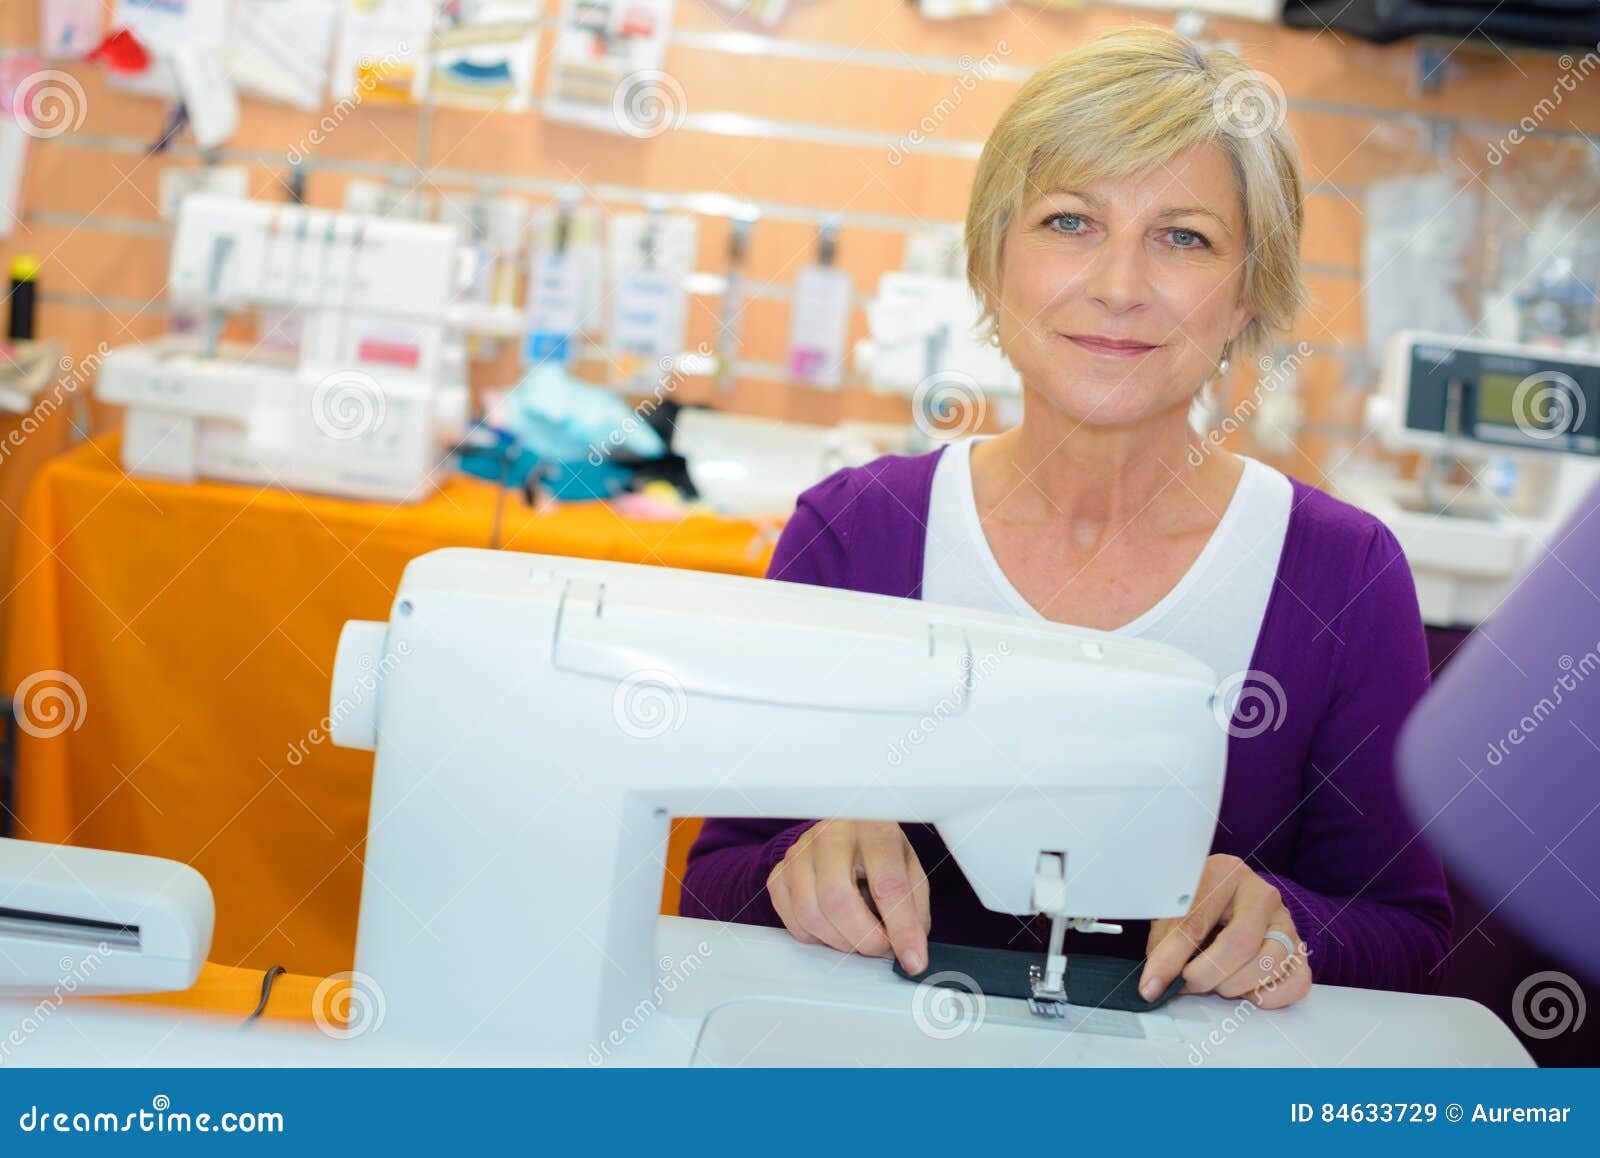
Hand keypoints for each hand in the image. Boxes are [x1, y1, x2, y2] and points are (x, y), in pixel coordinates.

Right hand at [766, 820, 931, 973]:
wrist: (844, 829)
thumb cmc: (879, 850)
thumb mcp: (909, 869)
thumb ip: (914, 910)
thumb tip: (911, 954)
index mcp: (873, 828)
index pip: (887, 885)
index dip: (902, 929)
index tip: (912, 959)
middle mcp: (831, 835)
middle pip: (838, 901)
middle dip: (865, 939)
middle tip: (881, 946)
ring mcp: (800, 852)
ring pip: (811, 915)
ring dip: (840, 942)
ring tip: (859, 935)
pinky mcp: (780, 872)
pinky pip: (792, 920)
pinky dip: (815, 936)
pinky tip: (834, 926)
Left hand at [1140, 854, 1311, 1009]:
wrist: (1231, 901)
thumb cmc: (1199, 904)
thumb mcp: (1174, 913)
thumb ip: (1164, 943)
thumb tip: (1155, 983)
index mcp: (1224, 873)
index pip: (1196, 920)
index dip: (1171, 958)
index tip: (1153, 983)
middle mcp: (1261, 894)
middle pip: (1240, 943)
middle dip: (1207, 975)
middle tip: (1188, 984)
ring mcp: (1285, 922)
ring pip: (1269, 964)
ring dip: (1234, 986)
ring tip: (1216, 980)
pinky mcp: (1301, 951)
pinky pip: (1295, 983)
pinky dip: (1266, 996)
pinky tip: (1245, 986)